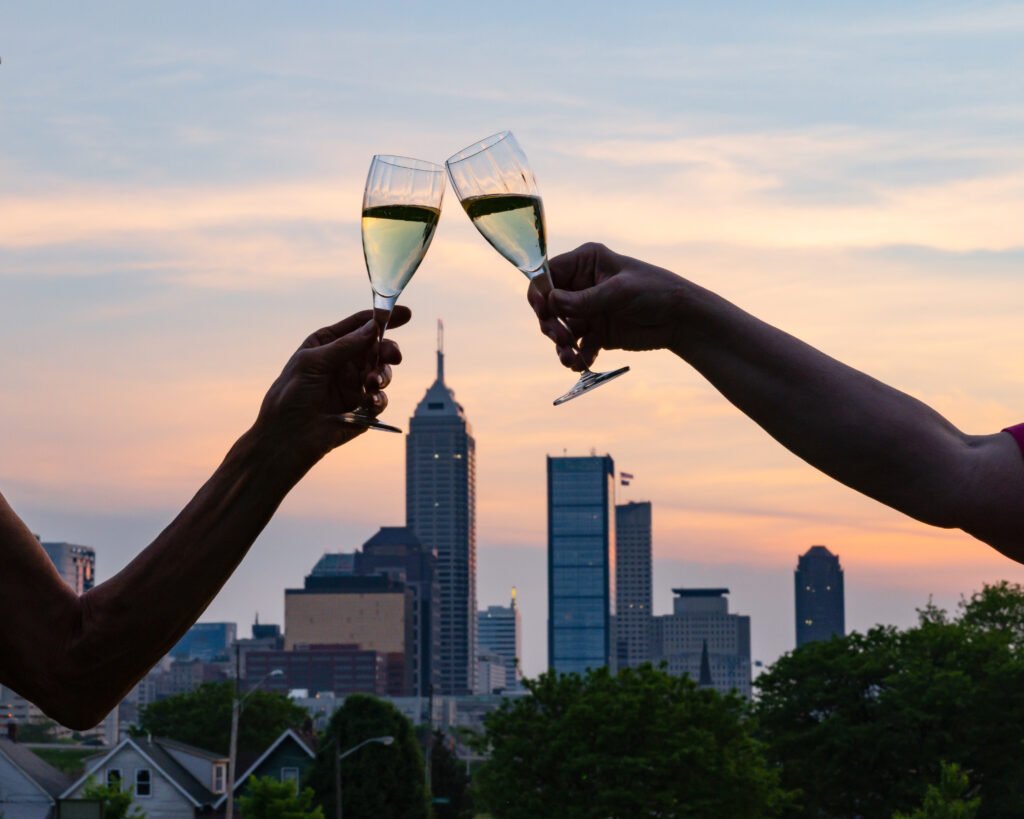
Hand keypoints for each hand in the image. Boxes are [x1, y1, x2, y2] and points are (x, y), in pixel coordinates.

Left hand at [255, 307, 409, 460]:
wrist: (288, 438)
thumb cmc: (290, 397)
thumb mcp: (314, 363)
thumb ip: (346, 345)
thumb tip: (374, 327)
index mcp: (327, 345)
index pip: (359, 325)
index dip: (383, 318)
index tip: (406, 314)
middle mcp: (343, 362)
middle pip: (376, 348)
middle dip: (387, 350)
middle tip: (393, 357)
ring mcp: (353, 385)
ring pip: (382, 372)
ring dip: (382, 375)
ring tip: (371, 383)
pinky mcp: (361, 409)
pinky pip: (380, 398)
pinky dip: (378, 398)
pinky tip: (370, 401)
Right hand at [528, 243, 687, 370]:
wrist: (682, 319)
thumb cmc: (655, 291)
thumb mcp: (619, 292)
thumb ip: (584, 299)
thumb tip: (551, 302)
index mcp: (585, 262)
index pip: (548, 274)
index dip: (540, 293)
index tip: (544, 311)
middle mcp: (581, 285)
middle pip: (549, 305)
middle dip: (551, 324)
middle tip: (562, 338)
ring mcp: (587, 309)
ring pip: (559, 328)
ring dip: (561, 345)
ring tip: (570, 359)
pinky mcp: (595, 332)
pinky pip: (576, 346)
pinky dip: (575, 356)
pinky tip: (582, 363)